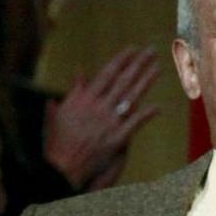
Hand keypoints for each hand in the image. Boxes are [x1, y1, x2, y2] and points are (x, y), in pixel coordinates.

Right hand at [43, 46, 159, 189]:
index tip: (133, 49)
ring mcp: (109, 122)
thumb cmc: (57, 141)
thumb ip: (73, 91)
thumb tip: (79, 72)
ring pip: (131, 97)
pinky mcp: (116, 139)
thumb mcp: (60, 111)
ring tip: (157, 68)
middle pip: (122, 82)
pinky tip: (158, 107)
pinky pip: (134, 124)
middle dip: (138, 65)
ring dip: (145, 82)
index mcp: (84, 99)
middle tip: (151, 52)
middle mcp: (98, 107)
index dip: (121, 61)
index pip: (107, 74)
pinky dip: (146, 115)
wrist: (60, 167)